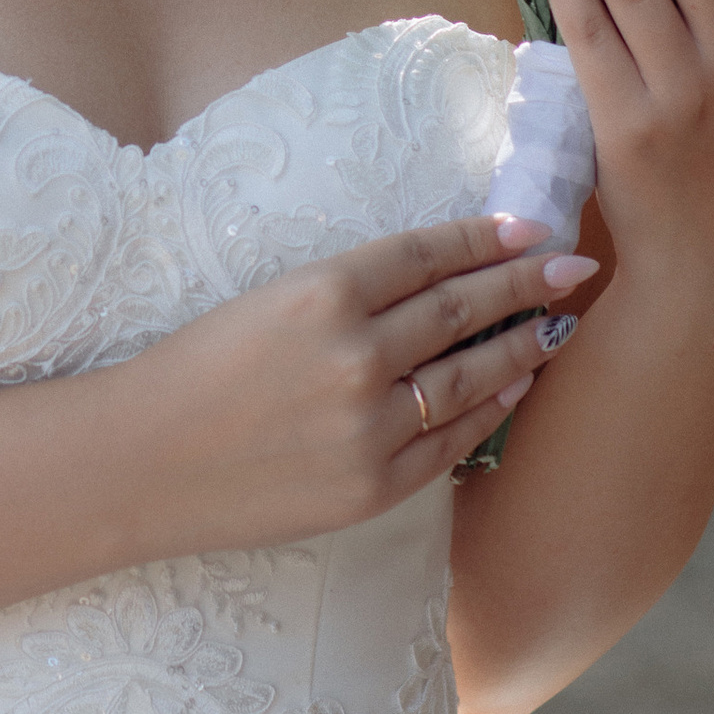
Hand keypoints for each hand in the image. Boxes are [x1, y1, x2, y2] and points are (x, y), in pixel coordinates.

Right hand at [125, 208, 598, 554]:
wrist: (139, 461)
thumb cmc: (193, 371)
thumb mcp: (265, 303)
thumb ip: (348, 293)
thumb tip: (436, 279)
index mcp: (322, 292)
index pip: (428, 253)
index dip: (485, 236)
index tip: (528, 226)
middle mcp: (355, 355)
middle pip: (463, 307)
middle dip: (528, 283)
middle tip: (575, 264)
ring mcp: (368, 426)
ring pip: (471, 375)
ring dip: (522, 345)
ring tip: (559, 323)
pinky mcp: (371, 486)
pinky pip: (451, 442)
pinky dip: (490, 410)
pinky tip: (515, 388)